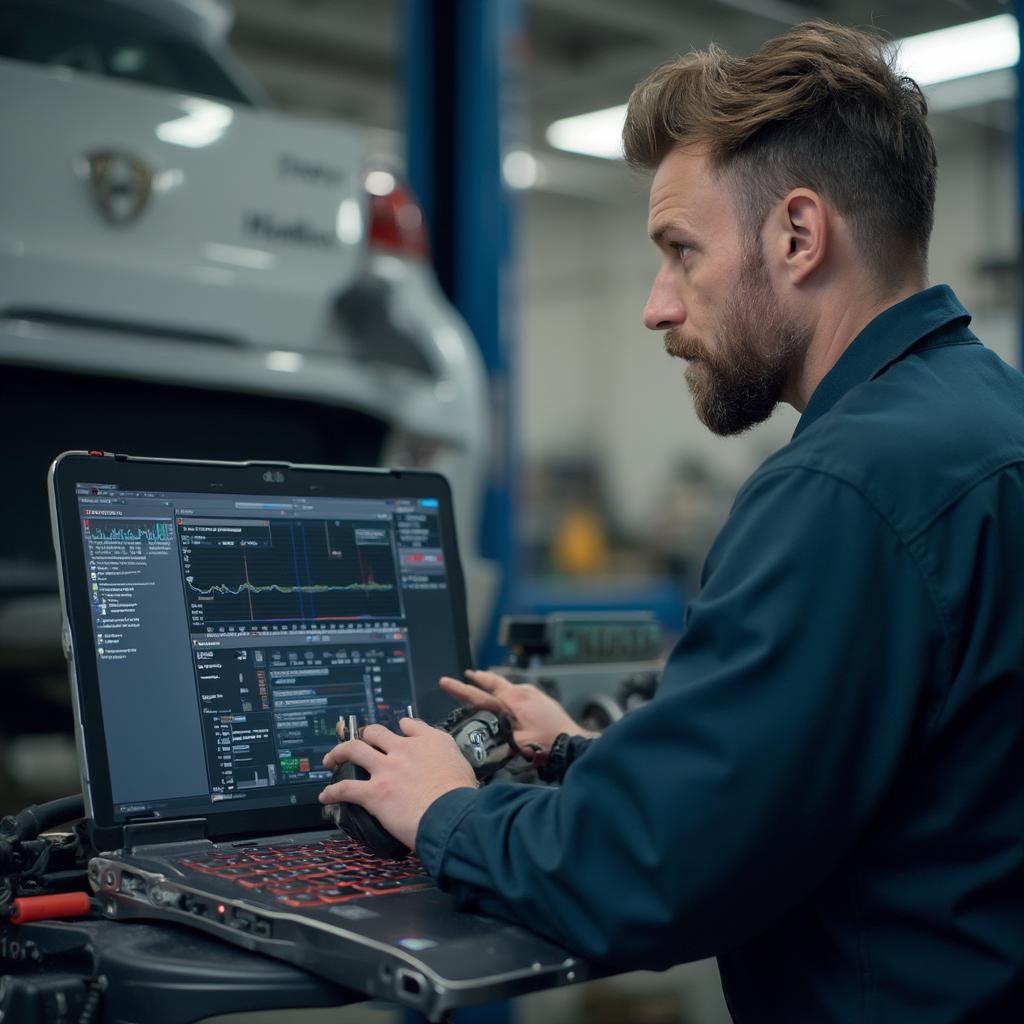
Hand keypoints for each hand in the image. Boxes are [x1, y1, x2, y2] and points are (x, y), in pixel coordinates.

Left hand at [319, 718, 476, 850]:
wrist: (453, 814)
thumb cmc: (462, 795)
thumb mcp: (462, 763)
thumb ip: (448, 755)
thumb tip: (442, 759)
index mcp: (428, 742)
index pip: (409, 726)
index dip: (399, 729)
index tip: (396, 732)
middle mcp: (404, 749)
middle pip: (374, 732)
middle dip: (362, 736)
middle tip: (355, 743)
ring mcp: (386, 770)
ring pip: (353, 750)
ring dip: (337, 753)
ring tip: (330, 760)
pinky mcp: (374, 793)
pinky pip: (346, 788)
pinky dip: (332, 791)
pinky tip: (326, 795)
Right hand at [439, 669, 594, 752]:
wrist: (577, 742)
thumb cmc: (550, 743)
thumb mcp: (520, 745)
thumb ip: (500, 744)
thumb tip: (482, 750)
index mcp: (514, 700)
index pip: (481, 694)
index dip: (462, 689)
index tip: (445, 681)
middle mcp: (523, 692)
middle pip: (495, 683)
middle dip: (480, 679)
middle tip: (467, 674)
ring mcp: (534, 695)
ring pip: (507, 687)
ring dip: (494, 685)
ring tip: (485, 681)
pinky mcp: (542, 701)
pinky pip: (519, 693)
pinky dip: (507, 692)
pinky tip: (509, 700)